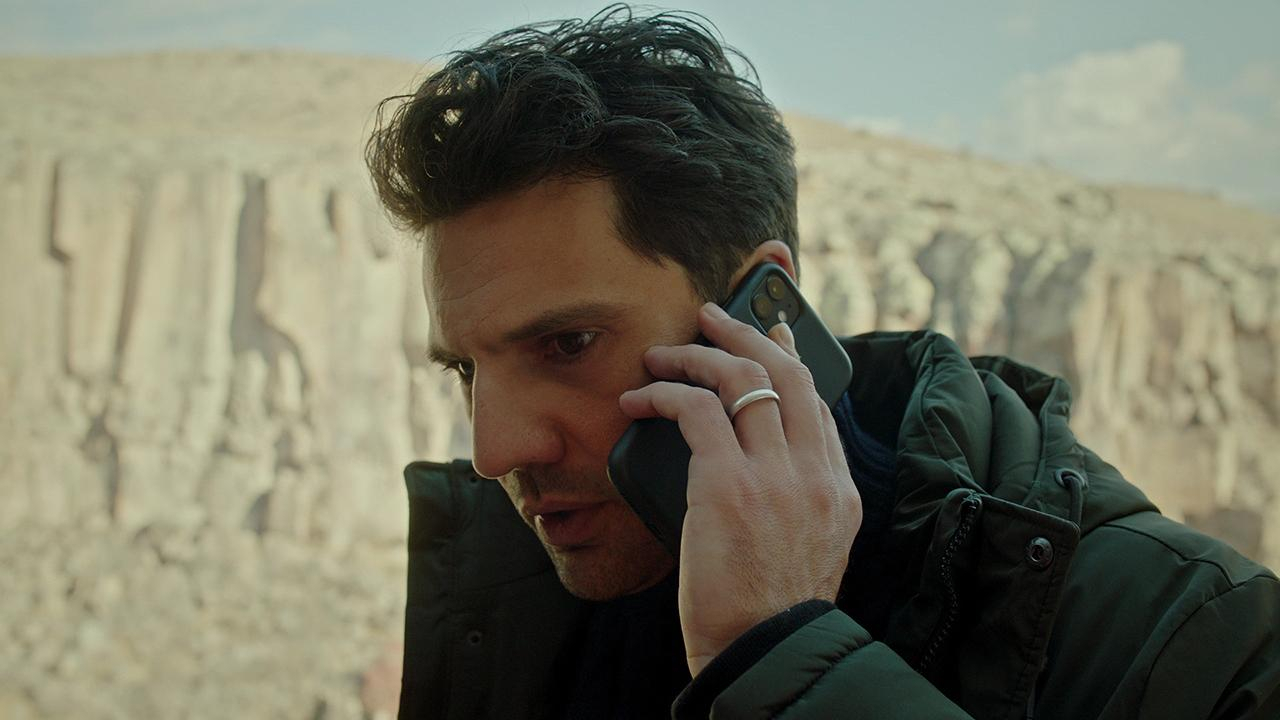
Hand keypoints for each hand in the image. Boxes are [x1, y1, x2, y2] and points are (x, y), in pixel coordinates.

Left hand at [618, 302, 861, 676]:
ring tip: (663, 353)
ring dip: (696, 356)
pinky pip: (695, 411)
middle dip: (747, 334)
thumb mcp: (809, 548)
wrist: (764, 652)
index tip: (772, 335)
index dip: (791, 359)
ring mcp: (776, 476)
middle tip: (713, 317)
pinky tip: (639, 398)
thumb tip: (762, 465)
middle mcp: (815, 473)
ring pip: (741, 380)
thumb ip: (797, 500)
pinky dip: (663, 394)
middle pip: (786, 373)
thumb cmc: (769, 611)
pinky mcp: (728, 485)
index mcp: (838, 489)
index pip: (817, 403)